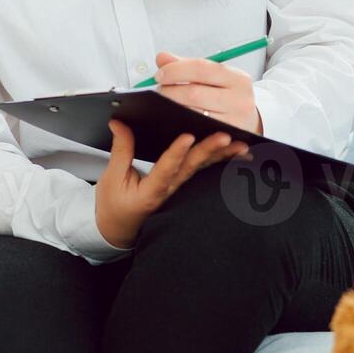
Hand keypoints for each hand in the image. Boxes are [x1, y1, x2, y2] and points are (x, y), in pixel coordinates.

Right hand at [94, 119, 251, 249]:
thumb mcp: (111, 178)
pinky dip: (222, 161)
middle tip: (226, 137)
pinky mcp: (184, 185)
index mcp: (151, 191)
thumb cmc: (115, 206)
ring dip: (224, 157)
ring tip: (242, 145)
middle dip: (210, 151)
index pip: (165, 170)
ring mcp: (179, 189)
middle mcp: (170, 190)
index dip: (176, 153)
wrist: (119, 230)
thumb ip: (121, 149)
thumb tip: (120, 123)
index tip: (187, 137)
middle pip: (192, 168)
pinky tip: (239, 154)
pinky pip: (205, 171)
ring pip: (203, 169)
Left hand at [152, 51, 262, 133]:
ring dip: (171, 107)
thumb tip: (162, 57)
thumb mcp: (216, 77)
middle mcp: (239, 99)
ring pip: (192, 113)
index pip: (201, 68)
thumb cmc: (229, 97)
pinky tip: (174, 117)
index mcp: (238, 78)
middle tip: (160, 90)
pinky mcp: (225, 139)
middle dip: (169, 90)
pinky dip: (181, 122)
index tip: (160, 74)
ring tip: (165, 102)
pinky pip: (195, 129)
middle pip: (194, 93)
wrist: (251, 123)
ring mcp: (234, 121)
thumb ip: (188, 66)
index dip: (176, 70)